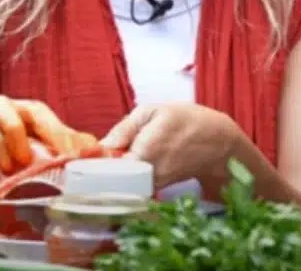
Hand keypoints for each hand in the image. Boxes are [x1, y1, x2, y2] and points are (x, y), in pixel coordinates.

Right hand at [0, 95, 95, 202]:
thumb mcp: (19, 164)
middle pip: (37, 111)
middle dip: (55, 133)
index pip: (53, 120)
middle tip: (66, 156)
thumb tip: (90, 154)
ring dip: (22, 141)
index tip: (89, 155)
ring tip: (24, 164)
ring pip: (12, 115)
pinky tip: (3, 165)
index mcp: (25, 118)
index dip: (71, 136)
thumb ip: (49, 157)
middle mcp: (10, 109)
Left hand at [99, 102, 242, 192]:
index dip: (93, 163)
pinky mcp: (157, 189)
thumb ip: (125, 127)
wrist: (219, 144)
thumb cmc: (187, 120)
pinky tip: (128, 164)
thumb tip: (102, 146)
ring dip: (113, 173)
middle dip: (101, 169)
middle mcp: (148, 172)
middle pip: (111, 178)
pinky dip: (125, 177)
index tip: (82, 158)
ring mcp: (153, 184)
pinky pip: (133, 185)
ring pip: (121, 183)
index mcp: (144, 150)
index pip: (107, 166)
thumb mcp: (155, 111)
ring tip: (114, 158)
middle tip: (95, 158)